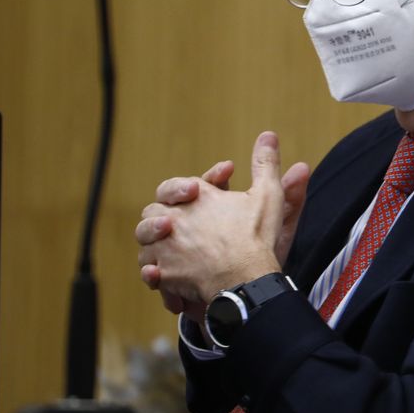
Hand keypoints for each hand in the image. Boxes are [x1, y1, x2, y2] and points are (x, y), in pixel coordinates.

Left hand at [137, 132, 310, 314]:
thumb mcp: (268, 193)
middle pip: (152, 212)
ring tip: (171, 250)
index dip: (180, 191)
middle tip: (174, 225)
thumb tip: (268, 135)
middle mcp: (175, 218)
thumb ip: (265, 163)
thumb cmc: (256, 236)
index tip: (195, 196)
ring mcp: (165, 246)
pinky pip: (148, 270)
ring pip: (145, 242)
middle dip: (161, 218)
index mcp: (197, 197)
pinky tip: (165, 274)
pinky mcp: (164, 272)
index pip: (173, 187)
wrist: (246, 277)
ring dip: (155, 245)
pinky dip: (154, 272)